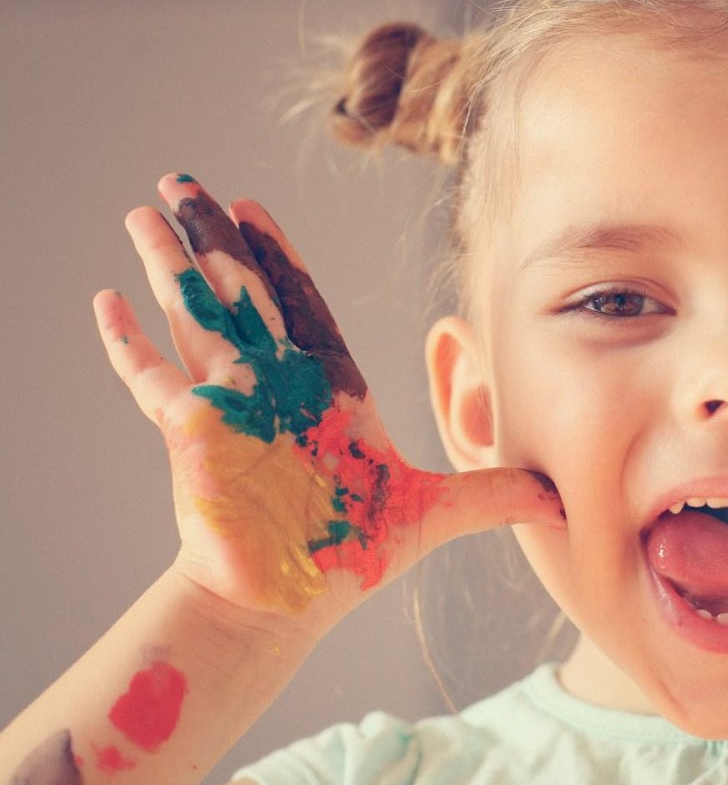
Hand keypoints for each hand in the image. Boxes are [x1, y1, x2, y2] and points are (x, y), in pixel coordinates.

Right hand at [93, 174, 565, 632]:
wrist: (289, 604)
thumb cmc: (351, 559)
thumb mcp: (437, 512)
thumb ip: (496, 493)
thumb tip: (564, 500)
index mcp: (328, 391)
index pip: (303, 306)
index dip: (281, 259)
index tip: (256, 208)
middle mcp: (276, 386)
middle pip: (243, 294)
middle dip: (217, 238)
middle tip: (185, 179)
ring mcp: (231, 406)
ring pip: (197, 316)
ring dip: (171, 264)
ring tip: (145, 209)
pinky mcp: (194, 435)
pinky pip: (152, 378)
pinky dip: (128, 342)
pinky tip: (105, 300)